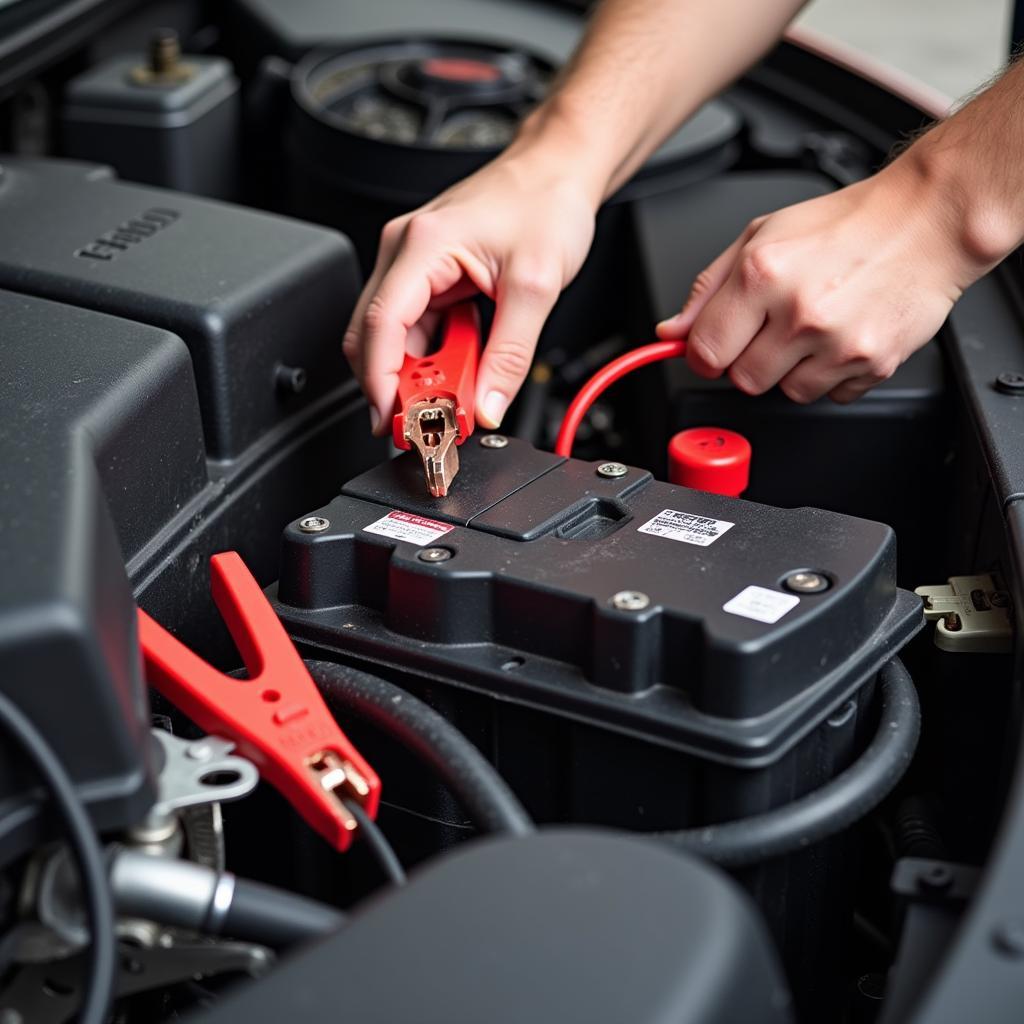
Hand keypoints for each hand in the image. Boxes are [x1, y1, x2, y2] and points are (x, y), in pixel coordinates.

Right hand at [344, 145, 597, 434]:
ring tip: (460, 394)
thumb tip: (489, 406)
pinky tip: (463, 366)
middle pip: (375, 337)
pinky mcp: (428, 276)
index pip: (380, 325)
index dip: (380, 381)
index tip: (397, 419)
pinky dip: (436, 357)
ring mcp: (414, 265)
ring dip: (422, 374)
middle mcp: (406, 252)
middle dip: (396, 386)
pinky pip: (417, 330)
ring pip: (395, 339)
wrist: (557, 170)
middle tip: (427, 423)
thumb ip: (510, 356)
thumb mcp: (537, 287)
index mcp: (423, 245)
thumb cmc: (545, 202)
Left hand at [656, 161, 975, 403]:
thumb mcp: (761, 237)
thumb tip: (672, 331)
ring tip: (815, 327)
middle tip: (775, 327)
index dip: (705, 354)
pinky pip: (831, 395)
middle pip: (743, 380)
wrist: (927, 221)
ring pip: (787, 392)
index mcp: (763, 274)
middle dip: (751, 359)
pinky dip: (832, 375)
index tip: (714, 348)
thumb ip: (708, 289)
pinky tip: (842, 336)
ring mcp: (838, 342)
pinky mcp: (873, 363)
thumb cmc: (845, 225)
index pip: (706, 352)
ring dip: (793, 369)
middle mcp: (800, 311)